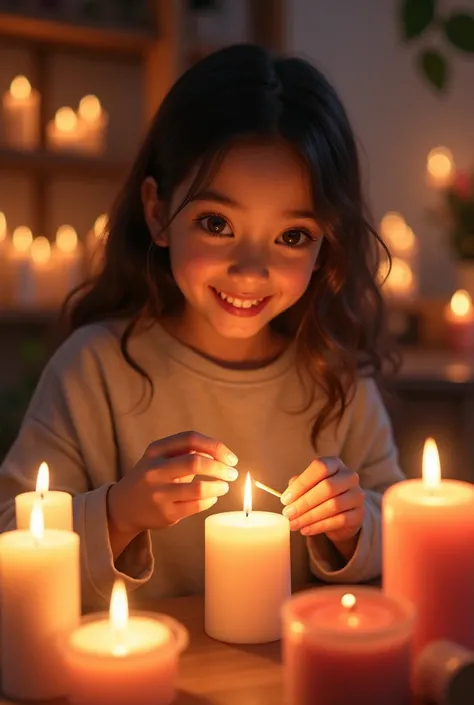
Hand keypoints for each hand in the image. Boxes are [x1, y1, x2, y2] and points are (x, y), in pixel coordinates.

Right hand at [107, 431, 238, 544]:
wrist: (124, 507)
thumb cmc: (152, 477)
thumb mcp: (161, 458)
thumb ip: (186, 451)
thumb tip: (220, 455)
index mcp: (156, 450)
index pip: (191, 439)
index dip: (215, 446)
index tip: (230, 458)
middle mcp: (155, 470)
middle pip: (196, 462)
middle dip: (220, 468)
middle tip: (232, 473)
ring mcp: (159, 493)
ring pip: (199, 488)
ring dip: (219, 486)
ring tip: (224, 486)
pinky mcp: (165, 514)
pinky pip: (196, 506)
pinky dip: (210, 500)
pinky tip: (212, 497)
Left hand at [280, 457, 363, 543]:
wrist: (342, 514)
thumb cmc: (320, 495)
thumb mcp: (309, 486)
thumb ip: (298, 485)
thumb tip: (288, 496)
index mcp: (335, 464)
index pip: (320, 468)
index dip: (301, 483)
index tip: (285, 499)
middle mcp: (349, 476)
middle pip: (327, 487)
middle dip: (304, 502)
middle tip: (288, 514)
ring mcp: (357, 495)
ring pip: (333, 505)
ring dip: (309, 516)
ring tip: (294, 524)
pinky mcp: (359, 514)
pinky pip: (339, 520)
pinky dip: (319, 526)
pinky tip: (306, 530)